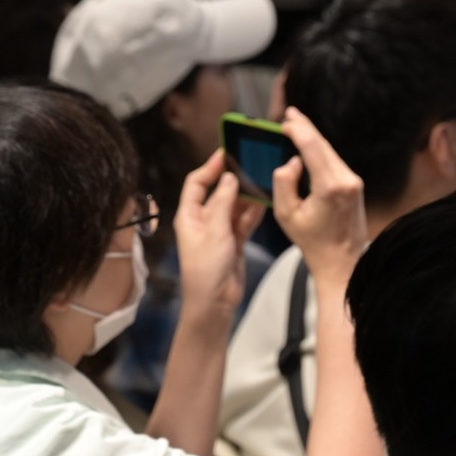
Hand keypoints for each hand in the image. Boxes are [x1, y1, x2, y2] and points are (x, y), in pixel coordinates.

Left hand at [174, 149, 264, 317]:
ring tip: (262, 178)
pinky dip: (254, 211)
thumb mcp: (214, 231)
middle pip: (218, 191)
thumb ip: (223, 202)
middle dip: (234, 179)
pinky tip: (266, 200)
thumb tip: (230, 176)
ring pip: (234, 205)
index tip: (228, 152)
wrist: (214, 304)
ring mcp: (219, 230)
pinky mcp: (234, 241)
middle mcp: (203, 219)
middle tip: (251, 163)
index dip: (211, 166)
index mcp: (189, 215)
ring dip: (247, 194)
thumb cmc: (206, 268)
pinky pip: (245, 220)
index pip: (197, 182)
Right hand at [273, 108, 367, 282]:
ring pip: (330, 152)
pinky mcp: (355, 186)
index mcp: (329, 187)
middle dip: (306, 127)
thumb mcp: (286, 215)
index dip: (298, 129)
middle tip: (290, 114)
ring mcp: (353, 182)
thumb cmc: (313, 242)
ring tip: (296, 126)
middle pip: (323, 144)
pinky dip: (320, 151)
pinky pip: (334, 162)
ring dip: (313, 138)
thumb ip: (283, 183)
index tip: (286, 120)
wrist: (343, 261)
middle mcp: (346, 180)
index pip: (312, 147)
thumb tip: (292, 162)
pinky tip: (309, 147)